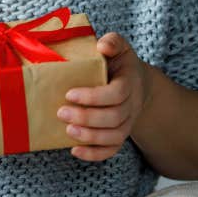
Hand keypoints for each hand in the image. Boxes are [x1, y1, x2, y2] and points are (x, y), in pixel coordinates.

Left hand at [57, 32, 151, 161]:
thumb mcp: (119, 47)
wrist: (136, 82)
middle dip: (87, 118)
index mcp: (129, 82)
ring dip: (90, 137)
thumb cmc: (119, 62)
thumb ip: (113, 42)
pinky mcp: (120, 134)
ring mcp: (127, 122)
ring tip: (68, 131)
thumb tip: (102, 46)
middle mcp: (131, 105)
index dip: (94, 97)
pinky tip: (74, 150)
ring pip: (114, 137)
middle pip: (114, 118)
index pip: (117, 94)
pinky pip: (112, 150)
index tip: (69, 94)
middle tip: (61, 112)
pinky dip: (94, 154)